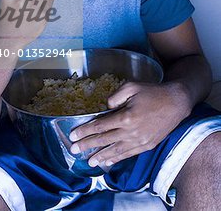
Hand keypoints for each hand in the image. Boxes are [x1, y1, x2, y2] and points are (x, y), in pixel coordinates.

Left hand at [69, 81, 189, 166]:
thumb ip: (115, 96)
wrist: (175, 103)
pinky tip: (108, 162)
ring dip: (100, 156)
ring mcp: (140, 141)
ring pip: (115, 151)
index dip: (85, 131)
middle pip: (104, 140)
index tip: (73, 136)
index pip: (100, 126)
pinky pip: (128, 154)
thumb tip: (104, 107)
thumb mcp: (131, 87)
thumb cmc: (152, 92)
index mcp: (126, 117)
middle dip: (87, 145)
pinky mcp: (147, 146)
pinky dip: (117, 158)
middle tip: (73, 150)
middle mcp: (131, 132)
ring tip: (88, 161)